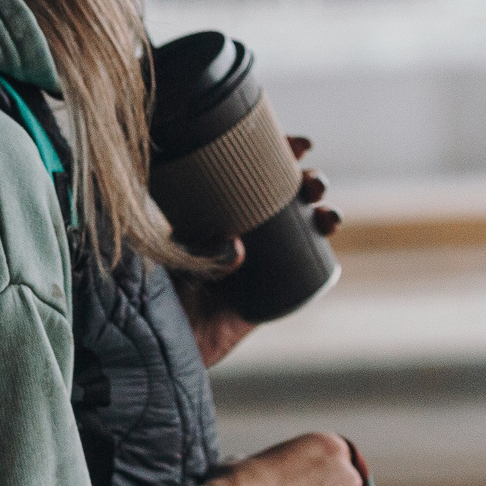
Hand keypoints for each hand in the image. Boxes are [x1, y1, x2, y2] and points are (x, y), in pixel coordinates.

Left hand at [169, 134, 339, 367]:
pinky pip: (305, 268)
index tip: (300, 145)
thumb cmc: (157, 291)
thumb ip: (201, 250)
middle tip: (312, 183)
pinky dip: (323, 250)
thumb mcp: (172, 257)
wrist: (164, 340)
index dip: (278, 153)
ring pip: (302, 227)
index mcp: (216, 210)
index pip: (250, 173)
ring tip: (326, 214)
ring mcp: (261, 259)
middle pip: (284, 196)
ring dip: (323, 212)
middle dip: (308, 182)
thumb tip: (239, 247)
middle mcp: (243, 229)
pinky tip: (329, 235)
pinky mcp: (273, 290)